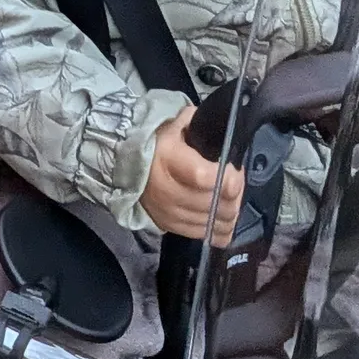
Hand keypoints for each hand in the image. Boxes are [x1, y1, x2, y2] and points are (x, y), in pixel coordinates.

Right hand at [141, 106, 244, 247]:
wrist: (122, 161)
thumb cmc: (156, 140)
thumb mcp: (176, 123)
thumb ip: (200, 124)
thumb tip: (226, 130)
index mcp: (168, 158)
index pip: (204, 177)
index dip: (228, 178)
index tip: (236, 171)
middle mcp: (166, 189)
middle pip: (214, 204)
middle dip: (235, 195)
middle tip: (236, 184)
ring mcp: (168, 211)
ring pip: (213, 222)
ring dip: (230, 213)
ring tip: (230, 199)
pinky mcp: (168, 225)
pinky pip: (204, 235)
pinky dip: (219, 229)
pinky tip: (224, 218)